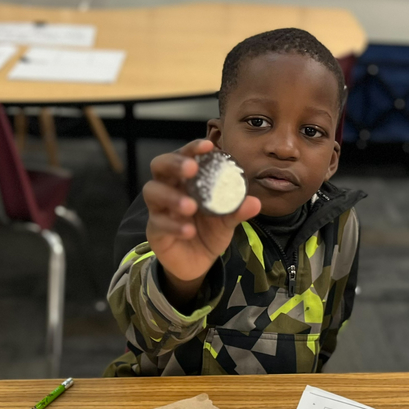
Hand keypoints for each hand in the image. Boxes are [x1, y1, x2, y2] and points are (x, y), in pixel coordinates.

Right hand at [144, 140, 260, 303]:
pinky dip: (174, 225)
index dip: (193, 148)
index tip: (208, 145)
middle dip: (174, 163)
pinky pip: (158, 222)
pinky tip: (189, 230)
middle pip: (160, 165)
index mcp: (187, 179)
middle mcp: (169, 187)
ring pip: (153, 192)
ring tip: (190, 206)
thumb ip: (238, 210)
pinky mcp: (154, 229)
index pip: (185, 155)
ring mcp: (159, 208)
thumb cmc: (209, 231)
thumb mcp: (227, 220)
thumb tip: (255, 202)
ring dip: (172, 196)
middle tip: (191, 169)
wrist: (199, 262)